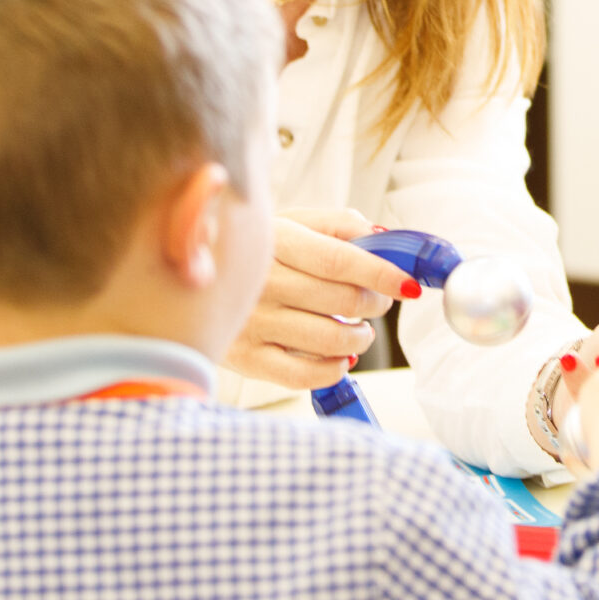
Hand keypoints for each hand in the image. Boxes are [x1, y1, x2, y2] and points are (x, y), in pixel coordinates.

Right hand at [220, 208, 411, 388]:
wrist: (191, 283)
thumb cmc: (259, 253)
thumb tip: (382, 238)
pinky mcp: (247, 358)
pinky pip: (304, 375)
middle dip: (374, 303)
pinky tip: (339, 356)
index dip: (380, 273)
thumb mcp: (291, 224)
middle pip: (341, 300)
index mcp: (274, 240)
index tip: (407, 284)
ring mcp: (252, 322)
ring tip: (359, 330)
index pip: (339, 260)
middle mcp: (260, 282)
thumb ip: (339, 225)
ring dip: (360, 338)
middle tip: (377, 301)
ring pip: (330, 340)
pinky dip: (334, 369)